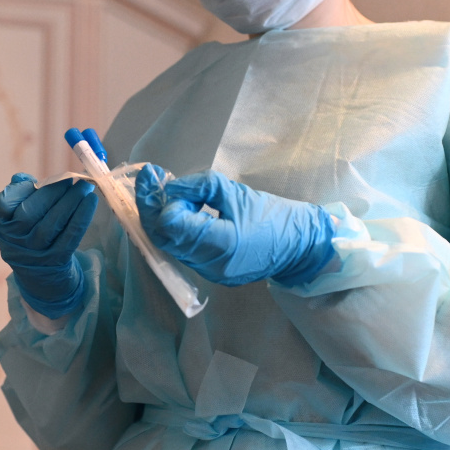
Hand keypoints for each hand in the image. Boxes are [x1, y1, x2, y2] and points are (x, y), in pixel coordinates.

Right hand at [0, 173, 97, 315]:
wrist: (40, 276)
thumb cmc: (28, 236)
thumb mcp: (15, 220)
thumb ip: (18, 196)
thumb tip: (22, 178)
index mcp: (0, 226)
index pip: (3, 204)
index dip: (18, 190)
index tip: (34, 181)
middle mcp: (14, 241)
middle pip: (31, 212)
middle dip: (53, 191)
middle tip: (70, 179)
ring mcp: (34, 253)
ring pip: (52, 223)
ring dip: (71, 201)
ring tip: (84, 186)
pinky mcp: (56, 260)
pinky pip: (70, 236)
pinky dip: (82, 217)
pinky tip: (91, 201)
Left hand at [135, 164, 336, 286]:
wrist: (299, 247)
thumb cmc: (273, 216)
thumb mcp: (237, 192)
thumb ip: (201, 186)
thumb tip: (170, 187)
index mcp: (220, 243)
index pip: (171, 224)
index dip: (158, 199)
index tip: (155, 175)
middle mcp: (209, 264)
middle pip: (163, 237)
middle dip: (151, 207)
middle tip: (150, 181)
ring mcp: (209, 273)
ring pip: (170, 245)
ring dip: (163, 218)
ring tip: (167, 193)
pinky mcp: (211, 274)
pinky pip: (183, 251)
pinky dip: (176, 230)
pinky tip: (181, 210)